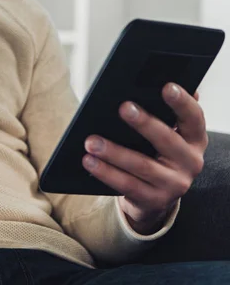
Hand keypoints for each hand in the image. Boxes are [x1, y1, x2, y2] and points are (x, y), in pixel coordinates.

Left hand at [83, 84, 206, 234]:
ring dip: (114, 152)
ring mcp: (175, 184)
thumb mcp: (165, 136)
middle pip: (166, 139)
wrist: (153, 198)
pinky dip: (105, 172)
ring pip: (142, 165)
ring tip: (91, 141)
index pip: (194, 117)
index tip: (167, 86)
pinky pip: (127, 185)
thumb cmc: (155, 156)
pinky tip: (89, 161)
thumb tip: (151, 84)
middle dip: (144, 123)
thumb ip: (163, 115)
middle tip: (123, 107)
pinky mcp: (154, 200)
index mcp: (194, 139)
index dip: (183, 102)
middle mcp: (191, 162)